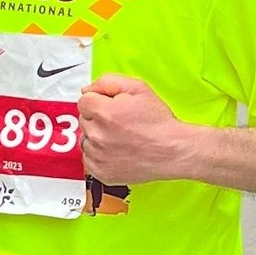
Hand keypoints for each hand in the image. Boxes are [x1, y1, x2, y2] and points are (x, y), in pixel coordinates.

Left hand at [77, 73, 191, 184]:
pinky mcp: (101, 172)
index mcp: (103, 112)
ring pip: (86, 140)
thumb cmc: (158, 123)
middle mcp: (97, 135)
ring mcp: (98, 156)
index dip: (100, 101)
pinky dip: (100, 155)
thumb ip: (107, 82)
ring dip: (97, 137)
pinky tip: (117, 151)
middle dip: (98, 119)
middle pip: (84, 120)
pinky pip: (89, 160)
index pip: (84, 101)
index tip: (112, 107)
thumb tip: (87, 89)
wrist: (172, 151)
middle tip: (120, 123)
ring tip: (120, 138)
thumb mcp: (138, 88)